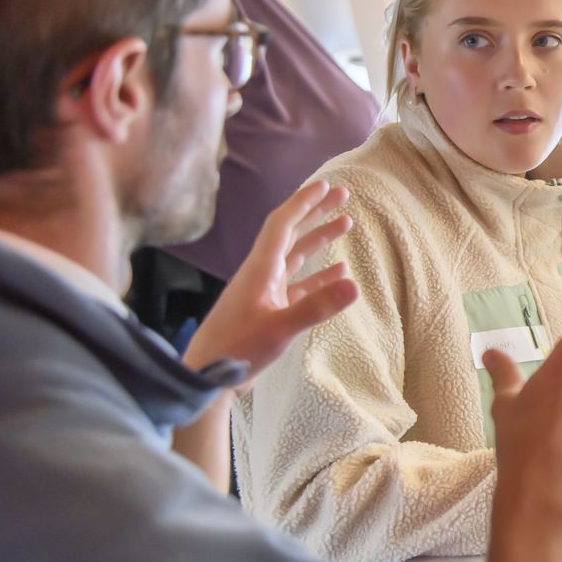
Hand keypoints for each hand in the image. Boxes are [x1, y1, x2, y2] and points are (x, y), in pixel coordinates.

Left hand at [180, 181, 357, 391]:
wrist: (206, 376)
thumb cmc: (235, 350)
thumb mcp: (278, 328)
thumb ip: (316, 307)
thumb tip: (355, 284)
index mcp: (259, 270)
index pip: (282, 225)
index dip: (303, 203)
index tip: (325, 186)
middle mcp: (262, 274)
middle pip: (291, 234)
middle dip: (316, 212)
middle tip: (342, 194)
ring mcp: (265, 291)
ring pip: (296, 256)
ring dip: (319, 239)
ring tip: (345, 224)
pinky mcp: (269, 309)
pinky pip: (299, 284)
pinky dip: (319, 275)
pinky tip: (339, 273)